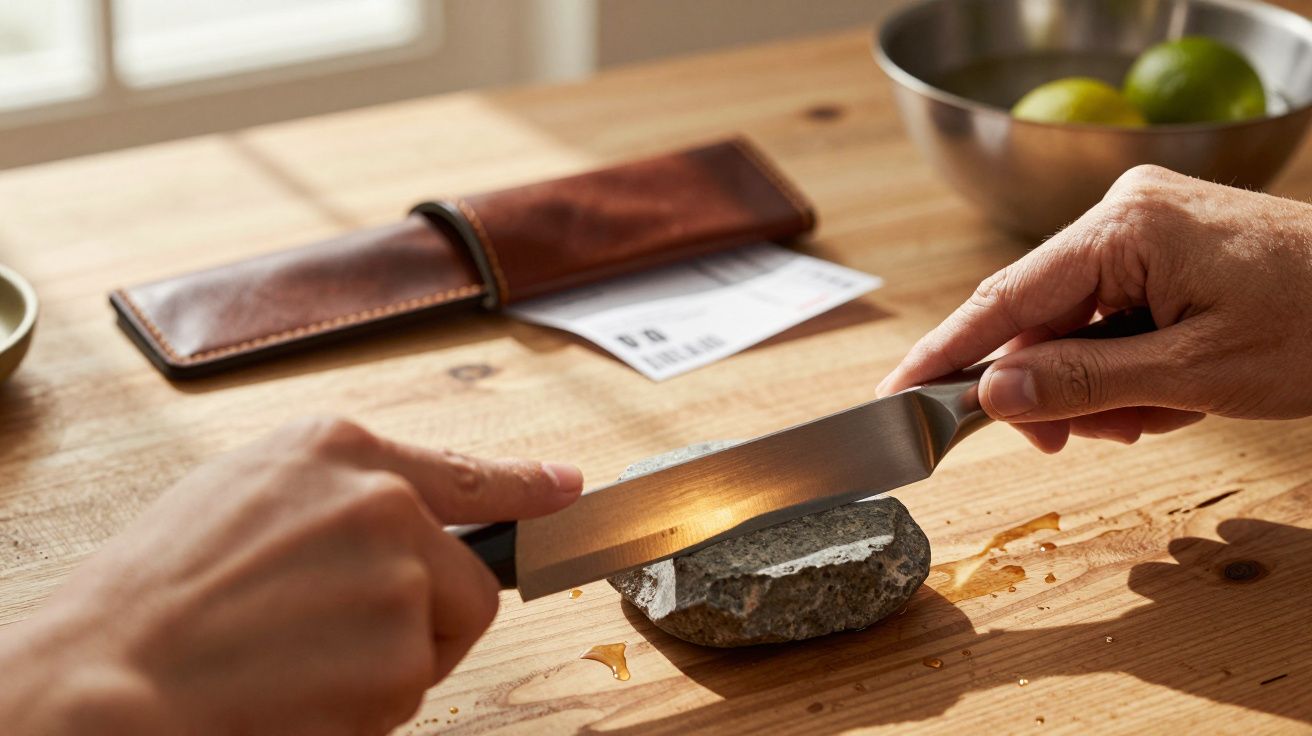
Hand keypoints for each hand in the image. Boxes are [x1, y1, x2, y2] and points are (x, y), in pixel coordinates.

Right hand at [0, 418, 582, 734]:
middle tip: (334, 640)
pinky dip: (365, 705)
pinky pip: (408, 690)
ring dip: (386, 664)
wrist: (111, 675)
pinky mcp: (402, 656)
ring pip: (437, 640)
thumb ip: (334, 491)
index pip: (466, 469)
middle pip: (464, 580)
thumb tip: (399, 511)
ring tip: (296, 660)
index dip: (527, 486)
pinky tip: (299, 690)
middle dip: (422, 620)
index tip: (568, 489)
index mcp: (340, 449)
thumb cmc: (156, 592)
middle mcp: (386, 502)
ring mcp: (401, 577)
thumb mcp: (245, 493)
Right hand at [877, 165, 1311, 451]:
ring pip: (1074, 323)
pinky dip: (1124, 364)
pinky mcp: (1164, 245)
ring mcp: (1145, 225)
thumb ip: (1081, 384)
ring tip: (1151, 417)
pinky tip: (1163, 393)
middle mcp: (1124, 212)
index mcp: (1126, 227)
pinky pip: (1110, 313)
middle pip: (1038, 314)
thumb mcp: (1193, 374)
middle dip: (1050, 386)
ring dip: (1097, 384)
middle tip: (1068, 442)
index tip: (895, 394)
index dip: (946, 353)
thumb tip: (989, 395)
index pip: (1006, 297)